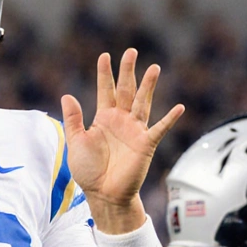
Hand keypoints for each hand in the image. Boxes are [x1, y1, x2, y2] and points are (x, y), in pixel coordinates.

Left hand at [62, 49, 184, 231]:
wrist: (102, 194)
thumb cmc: (88, 170)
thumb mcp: (76, 142)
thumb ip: (74, 119)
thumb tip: (67, 95)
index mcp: (103, 118)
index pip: (106, 90)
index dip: (105, 73)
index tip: (105, 56)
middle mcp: (121, 120)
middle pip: (127, 90)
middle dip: (128, 71)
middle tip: (131, 51)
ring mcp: (135, 131)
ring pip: (143, 102)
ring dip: (148, 86)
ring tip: (154, 68)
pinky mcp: (146, 144)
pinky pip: (159, 129)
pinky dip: (169, 119)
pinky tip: (179, 107)